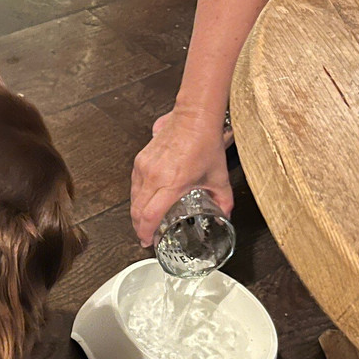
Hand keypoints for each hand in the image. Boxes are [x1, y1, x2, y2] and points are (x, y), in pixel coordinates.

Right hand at [130, 108, 232, 246]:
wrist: (193, 118)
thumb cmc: (204, 142)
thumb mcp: (218, 176)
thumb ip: (223, 200)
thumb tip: (225, 215)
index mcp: (173, 183)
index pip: (150, 215)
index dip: (146, 232)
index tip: (148, 241)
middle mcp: (154, 176)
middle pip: (137, 211)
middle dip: (139, 227)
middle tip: (145, 237)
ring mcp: (144, 168)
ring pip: (133, 199)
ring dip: (137, 214)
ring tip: (144, 222)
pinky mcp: (140, 161)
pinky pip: (134, 186)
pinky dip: (138, 198)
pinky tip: (144, 202)